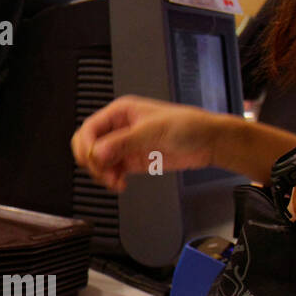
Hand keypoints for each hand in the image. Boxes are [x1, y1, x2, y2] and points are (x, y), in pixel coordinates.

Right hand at [71, 95, 222, 191]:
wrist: (208, 142)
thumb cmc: (188, 125)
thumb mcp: (153, 131)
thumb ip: (124, 142)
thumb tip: (99, 152)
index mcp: (120, 112)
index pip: (90, 128)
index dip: (87, 144)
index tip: (92, 159)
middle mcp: (119, 128)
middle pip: (89, 145)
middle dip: (92, 161)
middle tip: (102, 172)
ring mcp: (124, 145)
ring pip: (99, 161)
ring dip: (102, 173)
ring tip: (114, 181)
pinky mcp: (131, 160)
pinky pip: (111, 170)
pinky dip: (112, 179)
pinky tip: (120, 183)